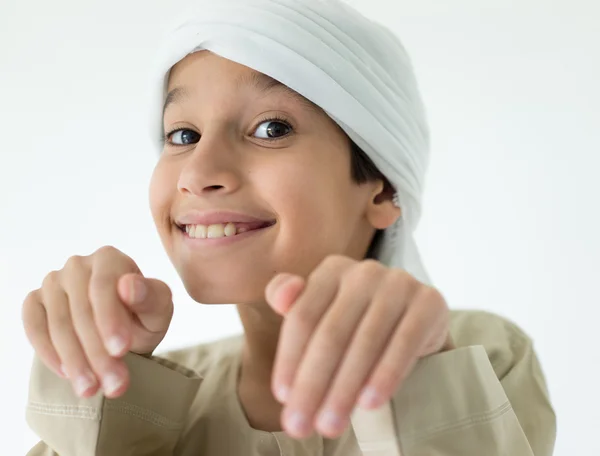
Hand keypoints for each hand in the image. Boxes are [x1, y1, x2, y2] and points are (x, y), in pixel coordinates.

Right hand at [22, 246, 173, 398]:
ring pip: (58, 324)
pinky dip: (48, 352)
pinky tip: (67, 374)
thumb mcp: (158, 311)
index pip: (103, 287)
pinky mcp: (35, 302)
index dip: (110, 320)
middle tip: (114, 384)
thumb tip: (129, 285)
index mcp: (109, 258)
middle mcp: (78, 265)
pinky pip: (35, 327)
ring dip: (75, 361)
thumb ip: (151, 297)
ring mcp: (53, 282)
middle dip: (97, 352)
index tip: (121, 350)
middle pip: (81, 310)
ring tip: (93, 389)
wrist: (121, 335)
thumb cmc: (143, 317)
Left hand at [265, 255, 452, 438]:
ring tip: (330, 425)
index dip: (289, 358)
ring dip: (344, 389)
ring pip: (365, 343)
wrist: (414, 323)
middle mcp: (364, 271)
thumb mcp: (323, 311)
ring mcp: (399, 283)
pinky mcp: (430, 302)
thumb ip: (294, 304)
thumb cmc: (357, 322)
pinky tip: (368, 404)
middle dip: (312, 384)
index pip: (303, 316)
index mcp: (332, 270)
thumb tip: (280, 299)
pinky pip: (404, 344)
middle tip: (300, 425)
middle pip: (331, 333)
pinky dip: (385, 376)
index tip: (282, 398)